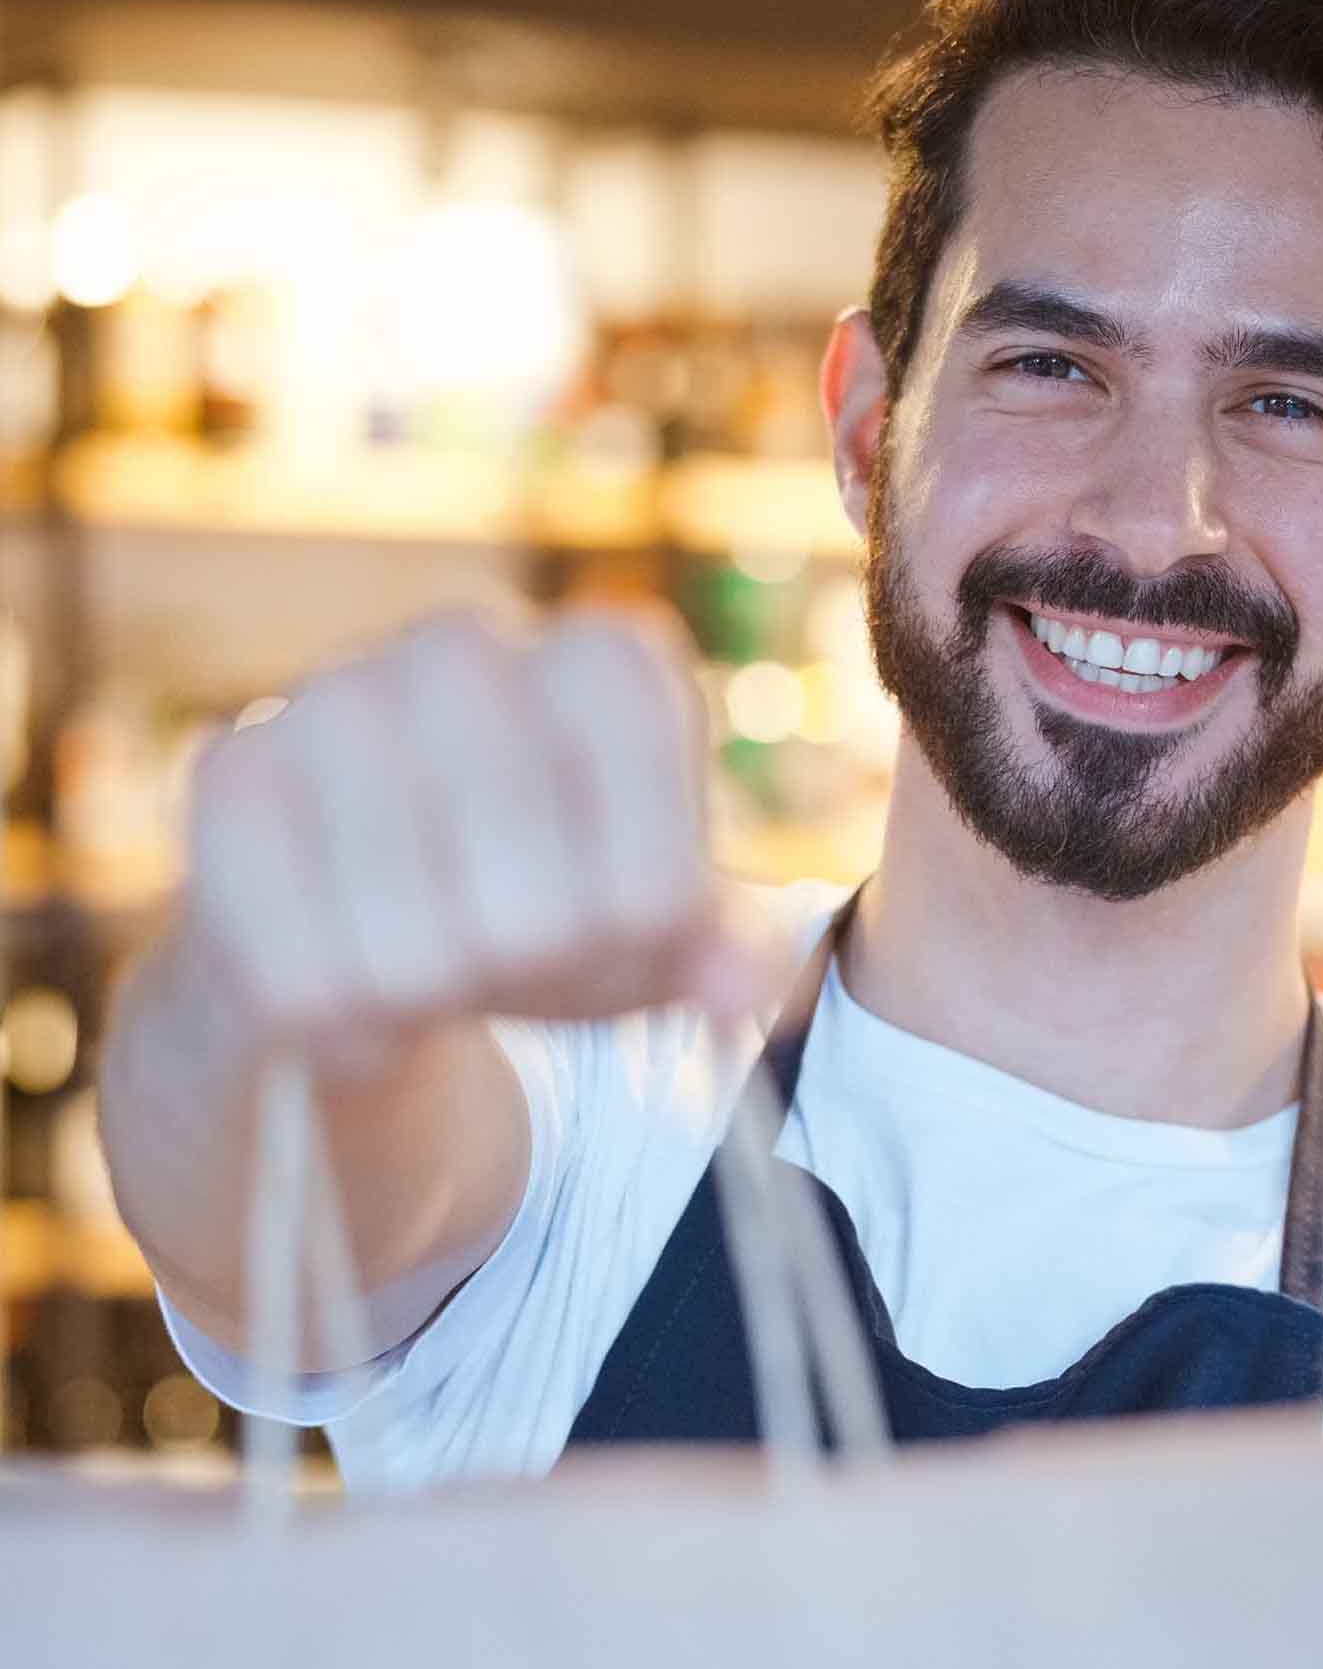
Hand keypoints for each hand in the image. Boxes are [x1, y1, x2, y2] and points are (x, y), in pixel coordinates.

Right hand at [180, 605, 770, 1080]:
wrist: (365, 920)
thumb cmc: (545, 906)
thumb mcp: (652, 935)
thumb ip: (720, 959)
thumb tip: (746, 993)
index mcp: (609, 665)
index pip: (658, 873)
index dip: (641, 940)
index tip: (627, 932)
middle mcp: (467, 648)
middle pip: (538, 912)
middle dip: (538, 977)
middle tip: (522, 963)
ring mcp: (334, 696)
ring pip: (416, 952)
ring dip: (435, 1002)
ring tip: (437, 970)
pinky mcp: (230, 771)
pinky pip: (303, 973)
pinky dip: (340, 1020)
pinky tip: (352, 983)